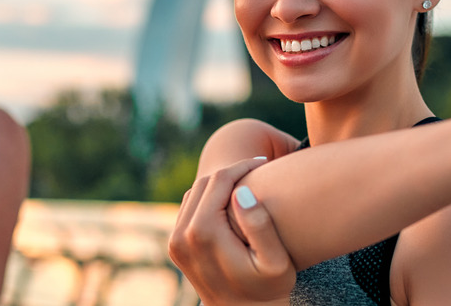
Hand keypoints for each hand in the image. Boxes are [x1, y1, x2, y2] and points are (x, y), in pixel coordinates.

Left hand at [169, 157, 294, 304]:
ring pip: (195, 192)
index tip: (266, 162)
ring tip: (248, 182)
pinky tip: (232, 200)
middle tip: (259, 168)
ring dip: (220, 183)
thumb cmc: (267, 288)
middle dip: (232, 171)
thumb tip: (242, 191)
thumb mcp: (275, 261)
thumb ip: (260, 225)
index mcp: (203, 233)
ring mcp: (175, 241)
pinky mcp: (175, 245)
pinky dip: (209, 197)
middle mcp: (182, 235)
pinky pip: (190, 207)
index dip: (243, 165)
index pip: (220, 179)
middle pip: (205, 182)